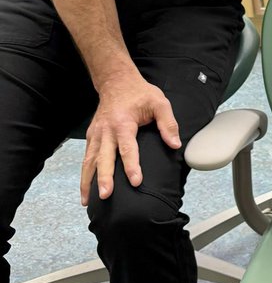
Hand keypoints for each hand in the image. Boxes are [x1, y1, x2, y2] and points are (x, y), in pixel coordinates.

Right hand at [81, 73, 180, 203]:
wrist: (116, 81)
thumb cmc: (140, 93)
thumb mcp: (159, 102)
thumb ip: (168, 123)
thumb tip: (175, 144)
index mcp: (123, 122)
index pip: (127, 148)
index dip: (131, 165)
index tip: (136, 181)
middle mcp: (106, 130)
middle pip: (103, 157)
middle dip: (103, 178)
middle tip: (105, 196)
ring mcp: (96, 134)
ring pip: (89, 160)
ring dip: (87, 181)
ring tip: (86, 201)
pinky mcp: (91, 136)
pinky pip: (86, 158)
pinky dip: (84, 174)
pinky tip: (85, 190)